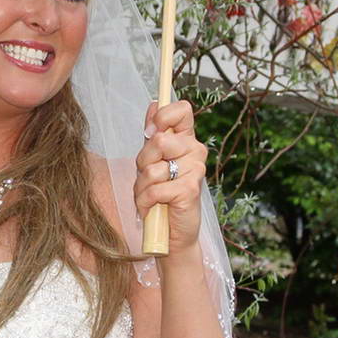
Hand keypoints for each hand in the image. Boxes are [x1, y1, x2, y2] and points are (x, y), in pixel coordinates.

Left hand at [134, 99, 207, 253]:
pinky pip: (154, 189)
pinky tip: (152, 208)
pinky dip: (145, 202)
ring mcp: (195, 170)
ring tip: (150, 197)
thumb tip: (154, 103)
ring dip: (141, 187)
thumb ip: (154, 134)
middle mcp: (196, 151)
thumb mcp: (153, 161)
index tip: (150, 132)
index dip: (162, 117)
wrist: (172, 234)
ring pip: (152, 168)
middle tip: (148, 178)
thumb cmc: (161, 196)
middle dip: (143, 162)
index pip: (182, 109)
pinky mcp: (189, 190)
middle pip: (159, 140)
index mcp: (187, 140)